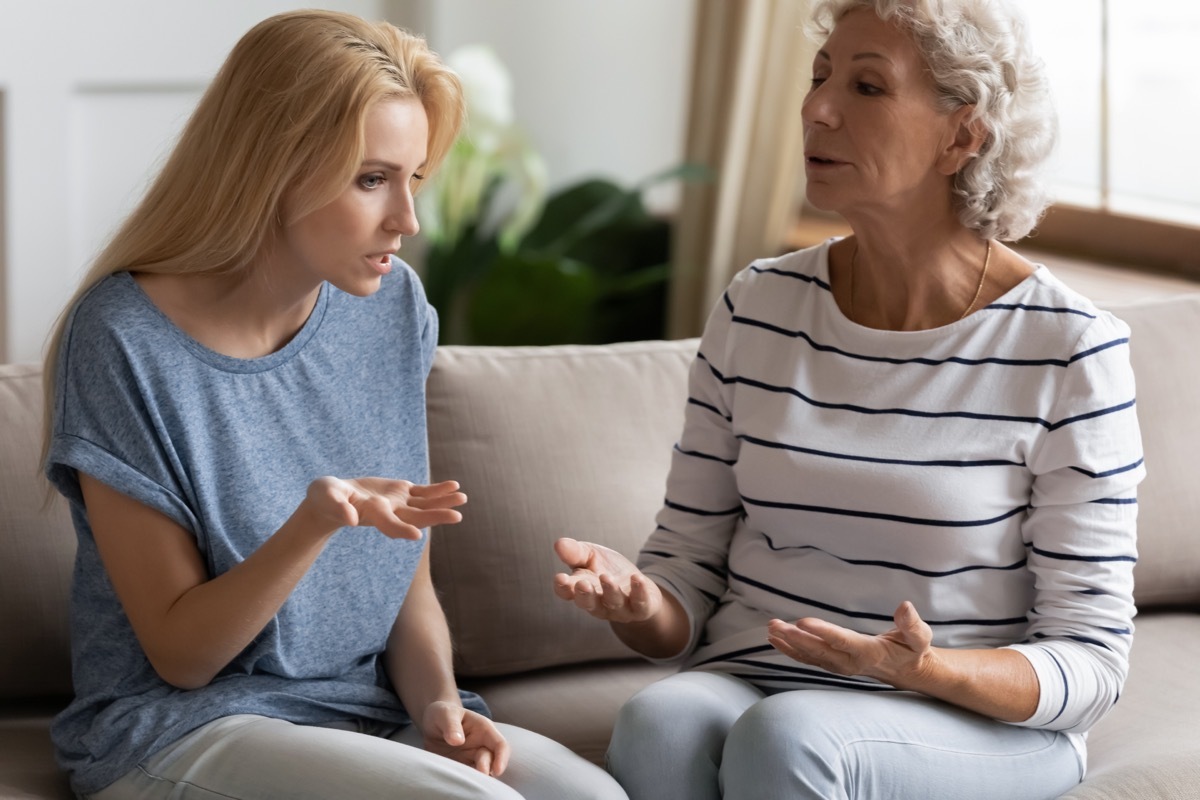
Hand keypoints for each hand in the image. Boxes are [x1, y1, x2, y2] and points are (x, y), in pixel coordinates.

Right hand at [304, 477, 466, 539]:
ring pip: (424, 505)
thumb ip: (337, 506)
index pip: (388, 524)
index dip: (400, 529)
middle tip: (457, 517)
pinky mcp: (401, 492)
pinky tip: (455, 486)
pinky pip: (423, 492)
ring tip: (463, 498)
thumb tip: (349, 518)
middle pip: (415, 517)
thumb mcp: (326, 497)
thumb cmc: (325, 498)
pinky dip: (438, 490)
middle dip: (435, 516)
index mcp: (371, 514)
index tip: (416, 535)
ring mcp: (397, 503)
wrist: (332, 499)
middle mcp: (389, 512)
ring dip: (443, 502)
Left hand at [420, 700, 509, 776]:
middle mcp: (482, 744)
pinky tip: (458, 781)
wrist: (432, 722)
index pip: (500, 745)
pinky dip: (466, 780)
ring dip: (477, 778)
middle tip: (475, 778)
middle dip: (485, 771)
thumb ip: (451, 725)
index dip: (501, 758)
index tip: (496, 771)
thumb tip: (458, 740)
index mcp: (484, 729)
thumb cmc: (443, 713)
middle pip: (491, 761)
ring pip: (481, 771)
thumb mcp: (445, 714)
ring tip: (467, 782)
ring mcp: (472, 757)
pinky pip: (467, 775)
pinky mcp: (462, 766)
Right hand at [553, 537, 661, 622]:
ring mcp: (620, 608)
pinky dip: (639, 592)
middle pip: (588, 603)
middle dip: (585, 595)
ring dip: (610, 591)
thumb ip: (575, 553)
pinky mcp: (642, 608)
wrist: (637, 585)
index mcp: (582, 590)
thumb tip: (558, 544)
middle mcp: (599, 603)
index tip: (560, 578)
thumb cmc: (608, 570)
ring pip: (613, 603)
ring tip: (606, 577)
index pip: (567, 592)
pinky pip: (641, 604)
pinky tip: (637, 578)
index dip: (562, 587)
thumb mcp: (590, 556)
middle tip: (582, 584)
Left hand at [766, 601, 935, 686]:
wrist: (908, 672)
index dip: (822, 632)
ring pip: (810, 656)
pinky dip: (791, 650)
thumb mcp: (920, 637)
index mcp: (870, 653)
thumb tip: (904, 606)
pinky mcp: (834, 664)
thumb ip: (912, 624)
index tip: (802, 621)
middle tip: (775, 625)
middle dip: (796, 638)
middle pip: (820, 650)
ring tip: (770, 629)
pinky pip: (809, 659)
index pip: (842, 641)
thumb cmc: (913, 650)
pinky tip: (775, 639)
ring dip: (789, 644)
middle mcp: (851, 662)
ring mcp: (840, 666)